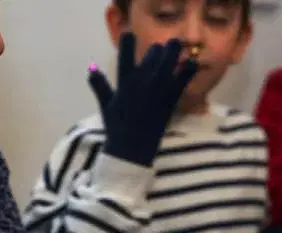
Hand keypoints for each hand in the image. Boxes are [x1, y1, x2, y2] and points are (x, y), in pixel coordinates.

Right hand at [87, 32, 197, 166]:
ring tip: (176, 44)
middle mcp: (141, 84)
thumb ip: (99, 84)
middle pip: (151, 56)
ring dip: (173, 52)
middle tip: (160, 48)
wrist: (131, 150)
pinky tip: (190, 63)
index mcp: (124, 83)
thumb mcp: (106, 105)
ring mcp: (156, 92)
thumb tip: (91, 66)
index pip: (124, 56)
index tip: (129, 33)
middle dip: (156, 50)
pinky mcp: (169, 101)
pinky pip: (180, 82)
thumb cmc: (117, 128)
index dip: (127, 42)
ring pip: (167, 64)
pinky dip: (186, 71)